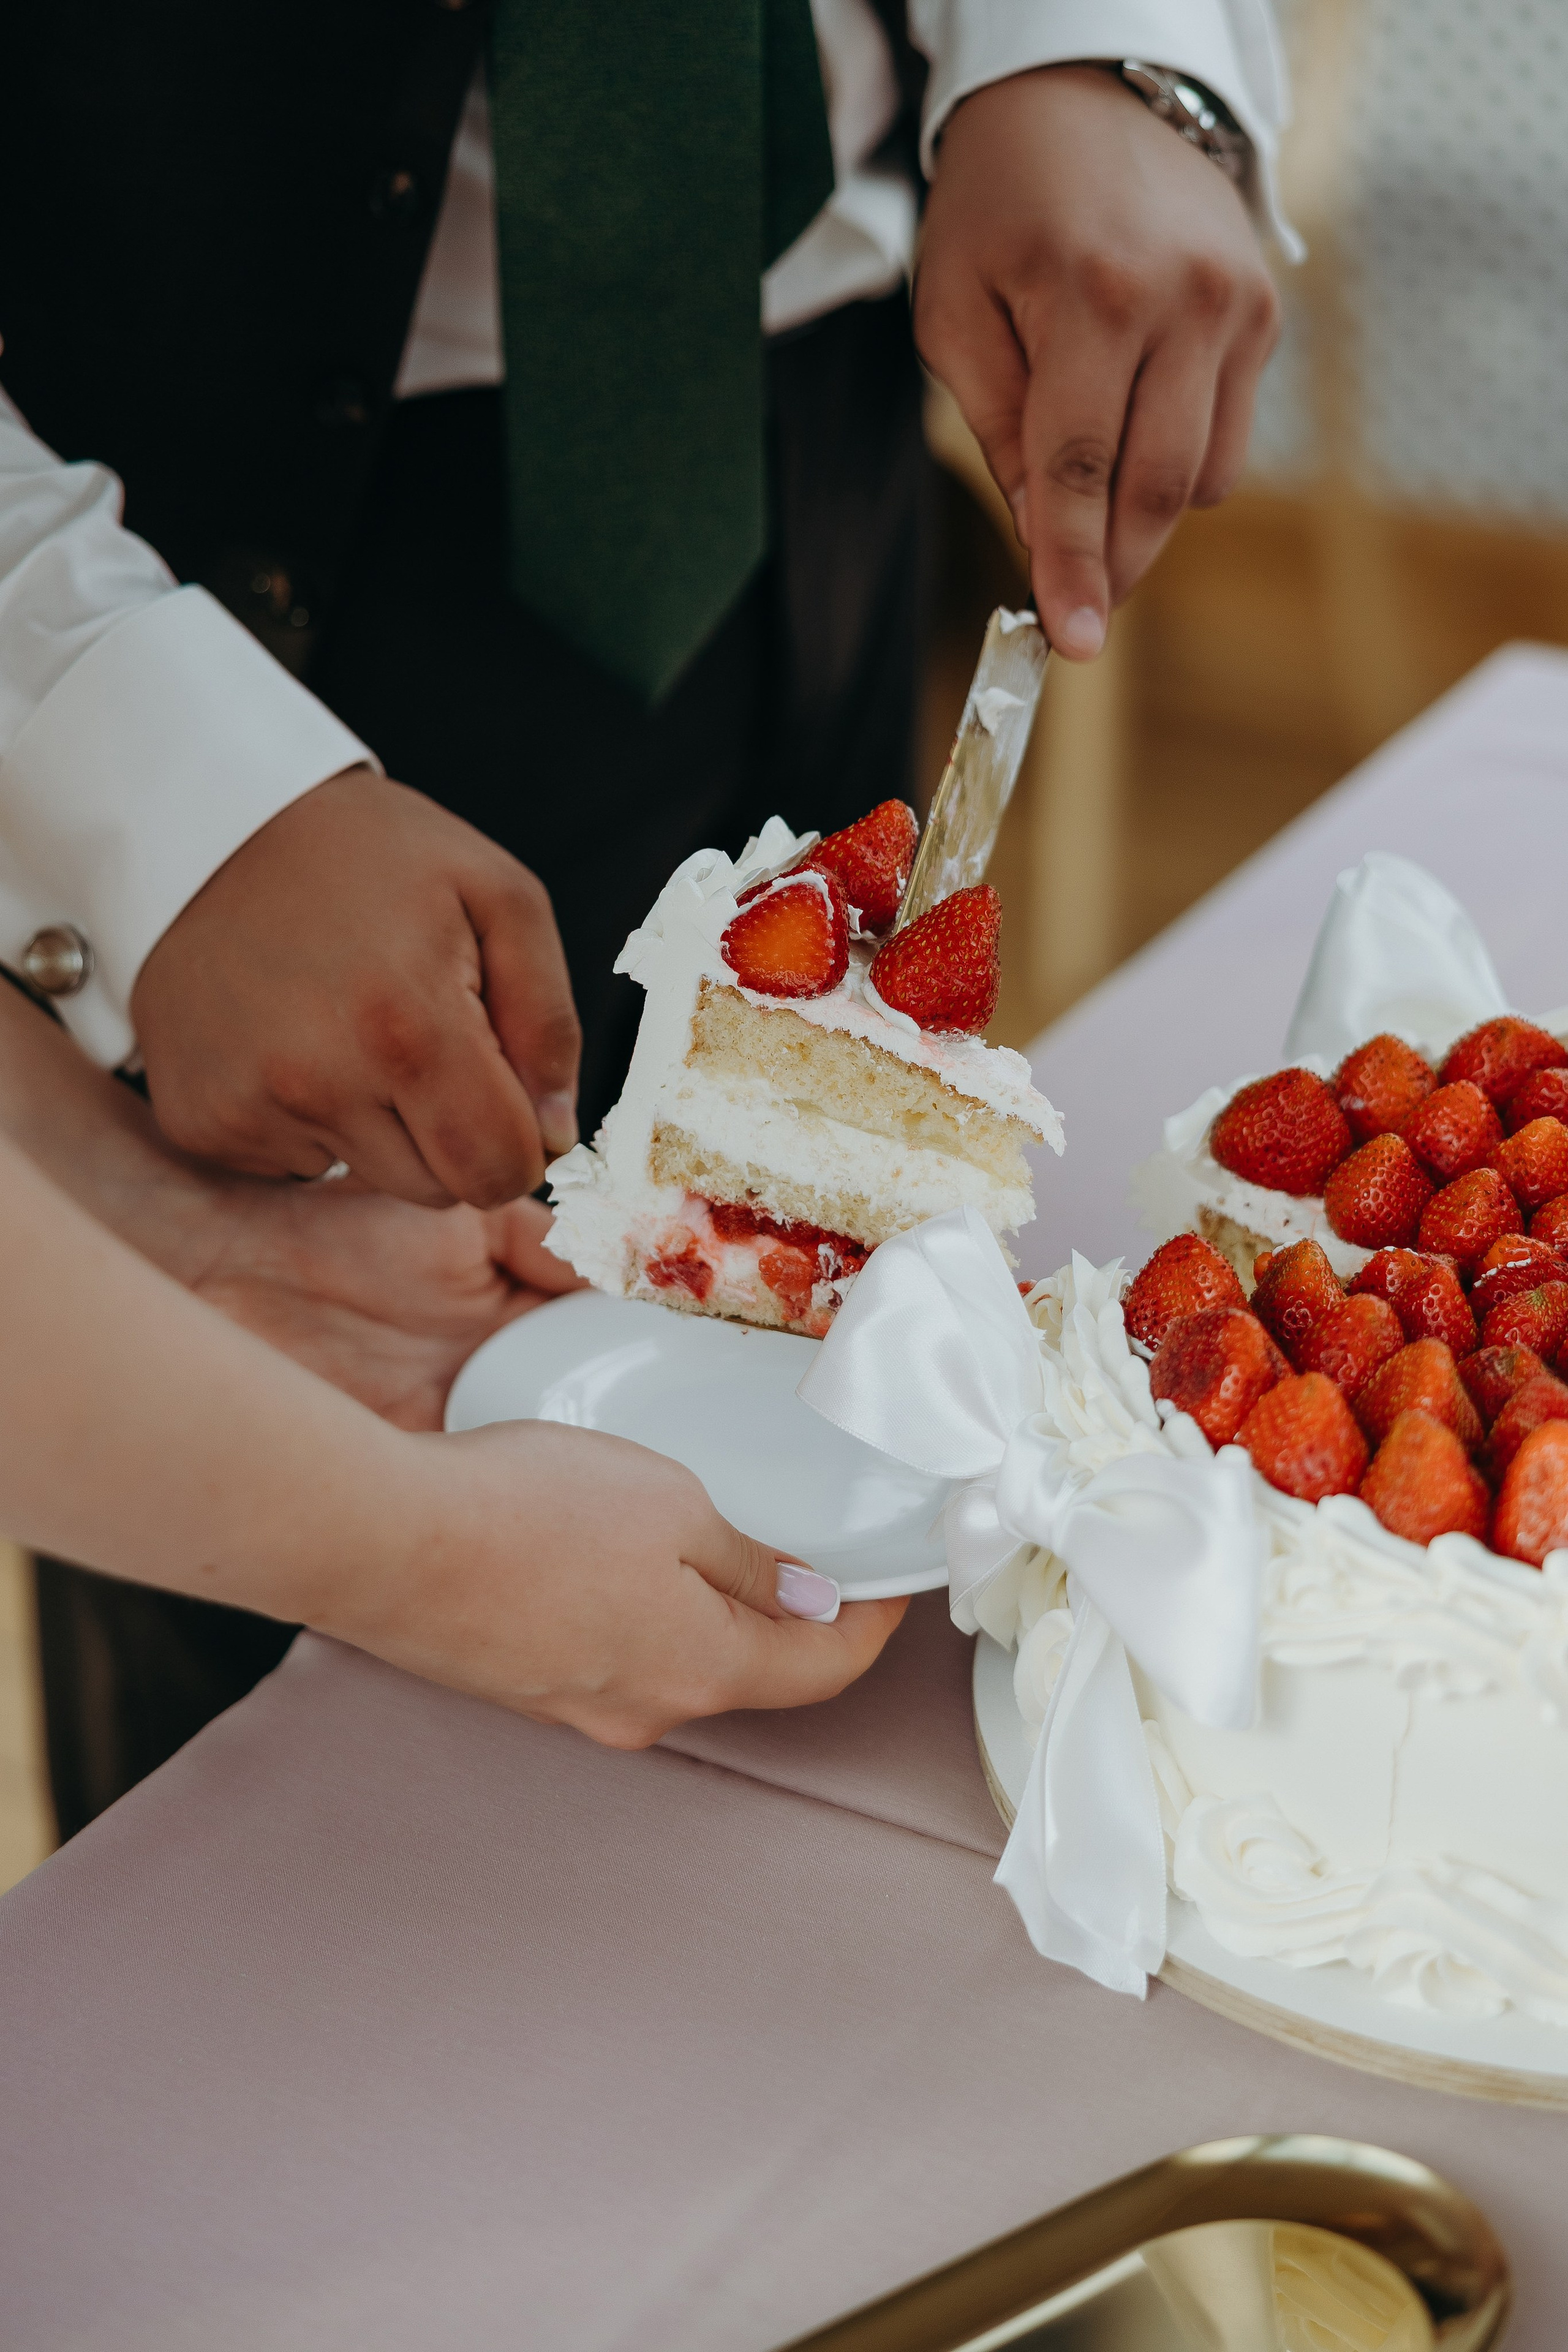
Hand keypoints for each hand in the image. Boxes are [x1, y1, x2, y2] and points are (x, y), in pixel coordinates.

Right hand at [0, 1128, 902, 1745]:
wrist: (383, 1539)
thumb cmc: (529, 1511)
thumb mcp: (669, 1505)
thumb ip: (745, 1561)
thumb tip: (807, 1603)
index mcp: (703, 1670)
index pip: (823, 1672)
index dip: (873, 1628)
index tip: (895, 1583)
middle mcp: (645, 1710)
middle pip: (748, 1670)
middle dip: (784, 1612)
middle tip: (800, 1540)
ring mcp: (573, 1704)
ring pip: (671, 1658)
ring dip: (701, 1606)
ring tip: (698, 1529)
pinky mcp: (519, 1681)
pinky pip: (605, 1648)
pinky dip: (633, 1606)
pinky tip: (607, 1548)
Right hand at [130, 766, 581, 1207]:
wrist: (215, 825)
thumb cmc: (370, 856)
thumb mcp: (497, 897)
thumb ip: (548, 1023)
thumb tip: (555, 1134)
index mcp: (408, 1028)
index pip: (500, 1170)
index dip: (519, 1141)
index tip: (502, 1091)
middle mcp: (319, 1081)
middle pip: (439, 1191)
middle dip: (453, 1136)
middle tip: (421, 1044)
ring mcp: (249, 1107)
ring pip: (370, 1180)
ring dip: (383, 1128)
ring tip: (353, 1033)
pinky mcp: (200, 1120)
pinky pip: (294, 1166)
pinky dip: (310, 1121)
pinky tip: (293, 1042)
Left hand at [915, 64, 1279, 657]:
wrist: (1082, 90)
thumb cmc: (999, 204)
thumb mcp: (955, 309)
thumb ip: (996, 429)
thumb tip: (1039, 536)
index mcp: (1092, 295)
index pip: (1082, 467)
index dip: (1074, 564)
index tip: (1069, 642)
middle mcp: (1182, 300)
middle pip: (1154, 487)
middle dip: (1114, 566)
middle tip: (1080, 612)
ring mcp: (1236, 306)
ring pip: (1200, 477)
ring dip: (1143, 513)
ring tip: (1089, 488)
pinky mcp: (1263, 313)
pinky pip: (1226, 437)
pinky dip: (1178, 462)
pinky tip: (1134, 425)